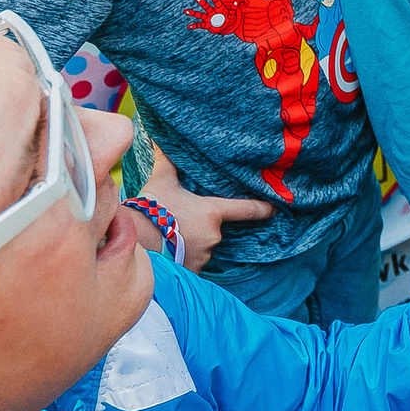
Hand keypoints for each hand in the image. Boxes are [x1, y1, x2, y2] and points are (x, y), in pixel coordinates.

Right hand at [144, 156, 271, 271]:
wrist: (133, 243)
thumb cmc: (149, 209)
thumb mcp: (161, 182)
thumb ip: (168, 162)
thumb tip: (162, 138)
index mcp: (212, 213)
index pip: (247, 209)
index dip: (263, 208)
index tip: (276, 207)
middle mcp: (214, 236)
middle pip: (215, 228)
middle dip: (202, 226)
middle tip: (180, 221)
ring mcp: (204, 256)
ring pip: (204, 246)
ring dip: (192, 242)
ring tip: (168, 236)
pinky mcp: (192, 271)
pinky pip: (193, 262)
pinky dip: (184, 257)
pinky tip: (168, 251)